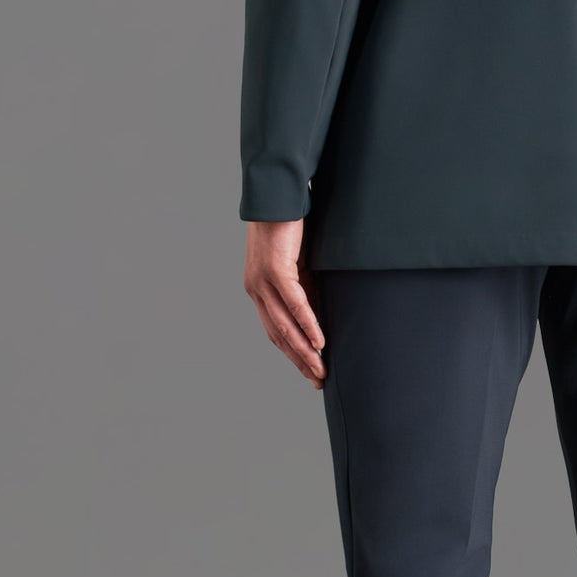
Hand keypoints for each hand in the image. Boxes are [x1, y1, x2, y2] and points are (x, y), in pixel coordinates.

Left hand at [244, 218, 326, 386]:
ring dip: (304, 350)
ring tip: (320, 369)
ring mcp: (263, 281)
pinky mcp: (276, 270)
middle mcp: (256, 289)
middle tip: (318, 380)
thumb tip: (318, 315)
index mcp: (259, 290)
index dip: (292, 353)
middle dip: (299, 360)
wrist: (278, 196)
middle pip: (278, 336)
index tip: (310, 371)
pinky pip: (295, 304)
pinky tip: (320, 341)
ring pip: (285, 326)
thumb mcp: (298, 265)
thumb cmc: (289, 227)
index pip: (275, 331)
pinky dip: (308, 325)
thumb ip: (304, 289)